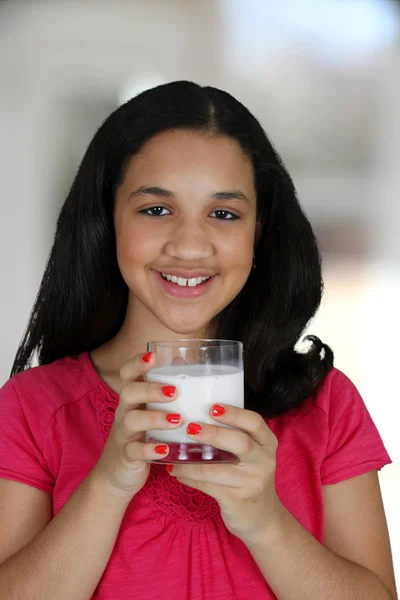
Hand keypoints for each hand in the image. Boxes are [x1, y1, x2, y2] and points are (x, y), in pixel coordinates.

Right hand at [92, 351, 180, 499]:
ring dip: (155, 418)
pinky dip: (149, 450)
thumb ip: (164, 392)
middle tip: (174, 391)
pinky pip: (134, 451)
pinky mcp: (126, 456)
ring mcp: (124, 434)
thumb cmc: (141, 436)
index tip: (153, 355)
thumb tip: (184, 363)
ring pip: (132, 421)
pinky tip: (165, 449)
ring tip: (177, 420)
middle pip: (129, 393)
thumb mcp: (149, 412)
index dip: (137, 363)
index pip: (127, 374)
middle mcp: (125, 412)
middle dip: (151, 389)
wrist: (117, 474)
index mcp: (132, 399)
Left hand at [167, 405, 281, 544]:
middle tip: (190, 427)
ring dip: (190, 462)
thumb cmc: (249, 477)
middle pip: (240, 442)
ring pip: (216, 469)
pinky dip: (189, 478)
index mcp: (267, 443)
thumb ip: (235, 436)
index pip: (255, 422)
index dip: (234, 414)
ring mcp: (252, 482)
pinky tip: (177, 472)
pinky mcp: (238, 500)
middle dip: (213, 433)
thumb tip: (197, 414)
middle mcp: (264, 461)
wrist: (262, 519)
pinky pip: (208, 486)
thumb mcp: (252, 455)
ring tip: (172, 455)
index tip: (213, 408)